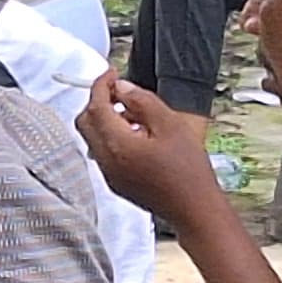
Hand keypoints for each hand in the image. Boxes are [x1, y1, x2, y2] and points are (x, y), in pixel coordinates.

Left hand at [74, 67, 216, 217]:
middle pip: (86, 122)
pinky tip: (139, 135)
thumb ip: (142, 101)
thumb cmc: (188, 170)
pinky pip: (104, 153)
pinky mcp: (116, 183)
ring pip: (94, 138)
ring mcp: (108, 174)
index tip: (111, 73)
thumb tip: (121, 87)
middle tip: (121, 91)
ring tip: (136, 114)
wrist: (195, 209)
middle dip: (99, 102)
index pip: (95, 107)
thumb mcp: (170, 124)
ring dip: (106, 120)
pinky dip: (113, 137)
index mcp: (117, 145)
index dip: (101, 85)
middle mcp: (105, 161)